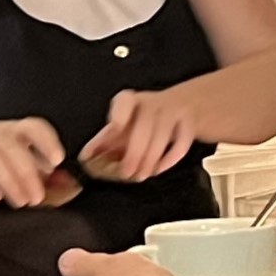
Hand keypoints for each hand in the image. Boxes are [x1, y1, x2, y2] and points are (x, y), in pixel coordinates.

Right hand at [0, 118, 64, 206]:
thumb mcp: (18, 161)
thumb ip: (45, 175)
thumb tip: (71, 185)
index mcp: (15, 131)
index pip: (33, 127)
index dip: (47, 141)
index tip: (57, 161)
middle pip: (12, 147)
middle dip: (28, 173)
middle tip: (37, 197)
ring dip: (9, 182)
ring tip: (20, 202)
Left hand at [81, 89, 197, 181]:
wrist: (178, 107)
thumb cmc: (142, 121)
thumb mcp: (122, 127)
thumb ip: (103, 142)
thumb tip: (86, 157)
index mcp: (131, 101)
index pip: (125, 101)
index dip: (120, 113)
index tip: (115, 126)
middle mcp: (152, 102)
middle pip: (145, 125)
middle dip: (135, 151)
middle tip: (127, 172)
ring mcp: (173, 110)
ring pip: (163, 133)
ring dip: (151, 158)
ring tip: (141, 175)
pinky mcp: (189, 122)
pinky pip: (182, 141)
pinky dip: (170, 158)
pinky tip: (158, 169)